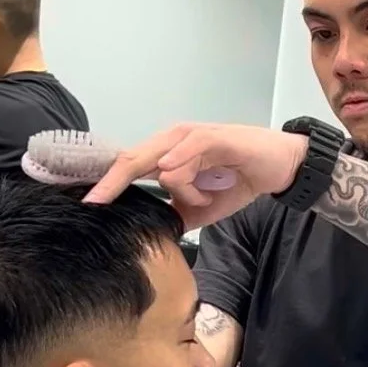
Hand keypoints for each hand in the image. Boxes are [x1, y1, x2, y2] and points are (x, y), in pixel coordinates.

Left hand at [83, 122, 307, 227]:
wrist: (279, 167)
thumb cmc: (239, 180)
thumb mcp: (202, 206)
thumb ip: (177, 212)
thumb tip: (154, 230)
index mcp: (169, 154)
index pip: (130, 167)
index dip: (108, 183)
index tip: (88, 204)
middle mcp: (174, 141)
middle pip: (133, 158)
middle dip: (111, 181)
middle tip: (94, 202)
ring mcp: (192, 137)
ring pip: (162, 163)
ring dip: (182, 190)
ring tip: (207, 196)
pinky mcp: (213, 137)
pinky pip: (188, 150)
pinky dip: (181, 165)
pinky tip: (177, 174)